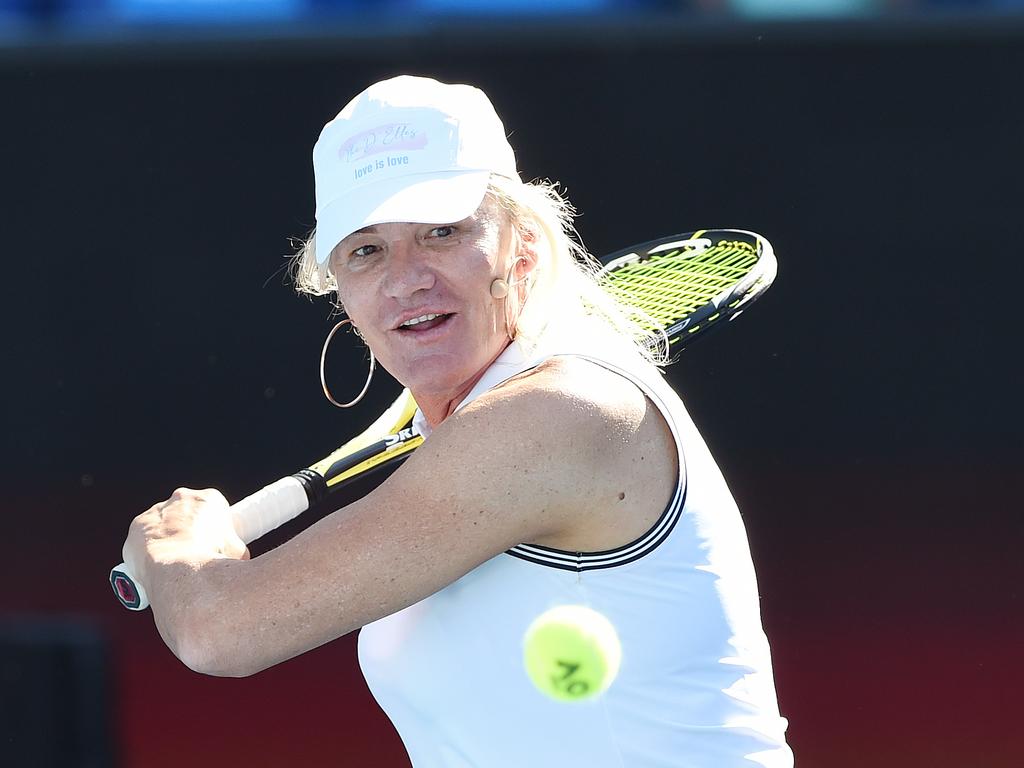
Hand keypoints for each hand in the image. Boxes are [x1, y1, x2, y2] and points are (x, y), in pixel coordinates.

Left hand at [122, 487, 249, 592]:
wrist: (182, 573)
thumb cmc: (214, 563)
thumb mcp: (239, 554)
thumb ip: (235, 548)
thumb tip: (235, 558)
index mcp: (210, 499)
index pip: (212, 509)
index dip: (213, 528)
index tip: (211, 543)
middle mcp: (183, 497)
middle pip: (186, 512)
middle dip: (188, 531)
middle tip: (193, 555)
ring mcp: (158, 510)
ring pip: (163, 524)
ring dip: (167, 539)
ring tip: (173, 565)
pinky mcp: (138, 525)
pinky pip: (142, 537)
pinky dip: (147, 550)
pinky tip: (155, 565)